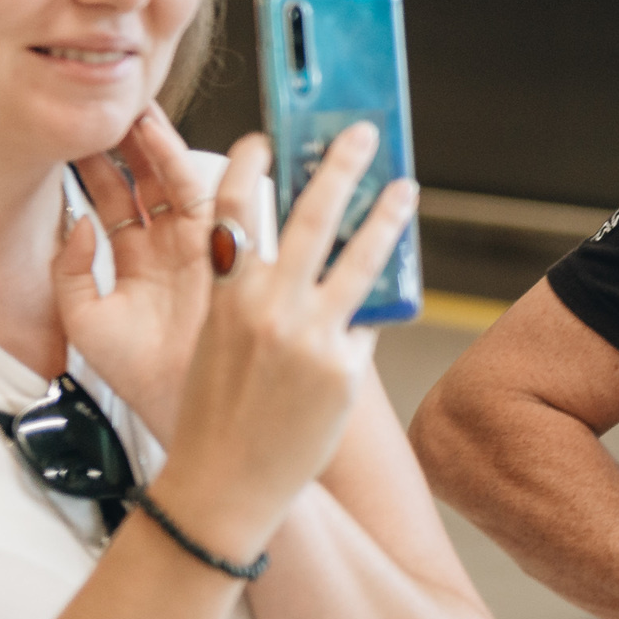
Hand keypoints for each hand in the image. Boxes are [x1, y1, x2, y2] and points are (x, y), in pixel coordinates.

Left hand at [55, 105, 220, 440]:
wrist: (193, 407)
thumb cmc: (144, 377)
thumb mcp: (87, 325)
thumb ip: (71, 275)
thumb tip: (76, 224)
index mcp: (133, 264)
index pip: (112, 201)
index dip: (96, 166)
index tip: (81, 133)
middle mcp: (168, 250)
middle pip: (149, 183)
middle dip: (134, 144)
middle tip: (120, 106)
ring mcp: (201, 250)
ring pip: (183, 187)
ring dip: (167, 152)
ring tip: (147, 117)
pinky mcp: (232, 257)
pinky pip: (227, 209)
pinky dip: (222, 177)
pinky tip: (208, 152)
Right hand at [146, 125, 417, 561]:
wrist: (225, 483)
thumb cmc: (214, 413)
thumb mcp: (214, 341)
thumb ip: (248, 296)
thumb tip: (299, 257)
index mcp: (224, 295)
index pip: (232, 211)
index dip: (248, 166)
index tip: (266, 138)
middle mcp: (268, 307)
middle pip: (311, 217)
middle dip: (340, 167)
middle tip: (362, 135)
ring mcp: (311, 335)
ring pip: (359, 258)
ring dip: (385, 218)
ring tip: (405, 189)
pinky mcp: (344, 365)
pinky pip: (364, 323)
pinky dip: (367, 313)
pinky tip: (381, 299)